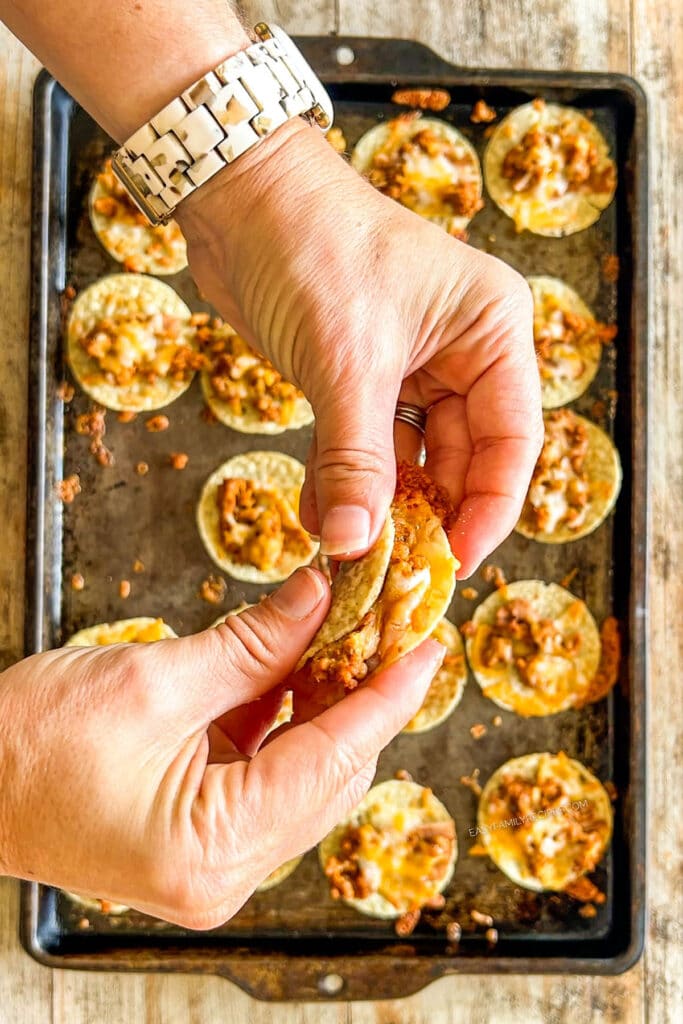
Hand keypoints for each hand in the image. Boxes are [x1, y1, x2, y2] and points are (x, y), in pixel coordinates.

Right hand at [0, 568, 442, 927]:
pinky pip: (265, 779)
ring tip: (339, 634)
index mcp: (215, 847)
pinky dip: (280, 723)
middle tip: (381, 623)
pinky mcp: (199, 841)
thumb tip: (320, 597)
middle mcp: (224, 873)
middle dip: (356, 692)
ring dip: (319, 703)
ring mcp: (212, 863)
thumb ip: (254, 642)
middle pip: (328, 773)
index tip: (427, 648)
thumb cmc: (27, 743)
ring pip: (302, 775)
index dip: (387, 695)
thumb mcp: (154, 678)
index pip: (335, 759)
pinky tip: (289, 668)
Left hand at [180, 121, 542, 575]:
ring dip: (379, 503)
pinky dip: (345, 481)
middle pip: (462, 457)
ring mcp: (411, 366)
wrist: (238, 199)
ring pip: (409, 457)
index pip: (511, 440)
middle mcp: (462, 351)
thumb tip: (357, 543)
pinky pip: (364, 446)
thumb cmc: (313, 246)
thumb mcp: (346, 361)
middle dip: (427, 512)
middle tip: (398, 570)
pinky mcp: (360, 377)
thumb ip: (356, 458)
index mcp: (491, 331)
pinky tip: (324, 518)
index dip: (488, 508)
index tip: (456, 563)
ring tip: (353, 552)